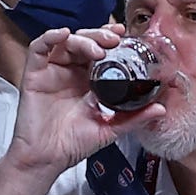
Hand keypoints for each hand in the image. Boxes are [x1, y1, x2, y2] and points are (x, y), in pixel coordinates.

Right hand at [5, 26, 165, 174]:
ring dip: (82, 39)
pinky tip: (63, 35)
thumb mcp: (110, 129)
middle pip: (84, 41)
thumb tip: (161, 109)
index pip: (100, 51)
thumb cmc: (74, 144)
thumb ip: (135, 117)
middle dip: (99, 36)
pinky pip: (39, 48)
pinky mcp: (34, 74)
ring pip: (66, 42)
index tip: (124, 36)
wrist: (48, 159)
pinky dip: (50, 37)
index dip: (111, 40)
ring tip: (97, 49)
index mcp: (89, 81)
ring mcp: (52, 72)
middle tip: (114, 39)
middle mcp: (71, 72)